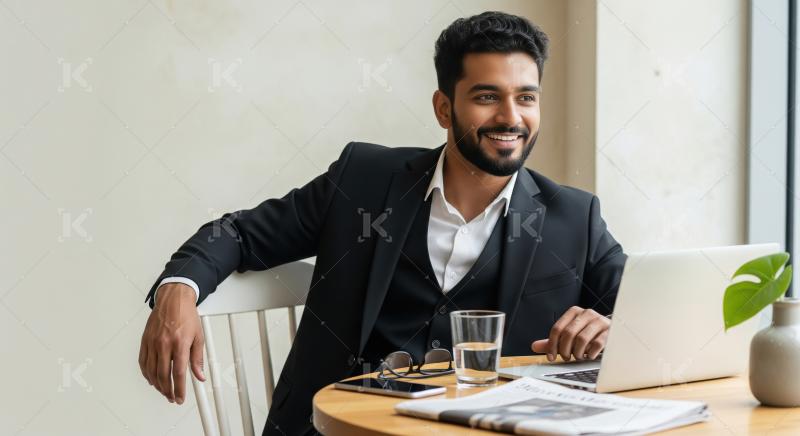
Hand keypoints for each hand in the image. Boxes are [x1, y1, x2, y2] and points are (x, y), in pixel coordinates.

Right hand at [139, 283, 205, 403]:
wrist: (173, 298)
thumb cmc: (187, 315)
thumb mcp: (198, 336)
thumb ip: (198, 358)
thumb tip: (200, 376)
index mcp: (180, 343)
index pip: (178, 373)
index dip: (179, 389)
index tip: (180, 397)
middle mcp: (164, 343)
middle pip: (163, 375)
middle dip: (167, 390)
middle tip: (172, 397)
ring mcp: (152, 342)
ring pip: (151, 371)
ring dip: (157, 384)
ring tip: (164, 391)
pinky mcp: (145, 340)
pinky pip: (143, 362)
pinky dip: (146, 373)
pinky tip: (152, 379)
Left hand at [531, 306, 609, 361]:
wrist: (612, 333)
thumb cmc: (588, 334)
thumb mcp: (570, 336)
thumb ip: (553, 341)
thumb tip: (534, 346)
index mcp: (574, 312)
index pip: (557, 328)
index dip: (552, 345)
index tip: (551, 357)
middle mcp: (586, 313)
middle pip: (568, 333)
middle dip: (565, 350)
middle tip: (567, 357)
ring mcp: (599, 321)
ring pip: (582, 339)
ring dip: (577, 352)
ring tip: (578, 356)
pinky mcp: (610, 331)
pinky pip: (596, 344)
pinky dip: (590, 353)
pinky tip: (589, 355)